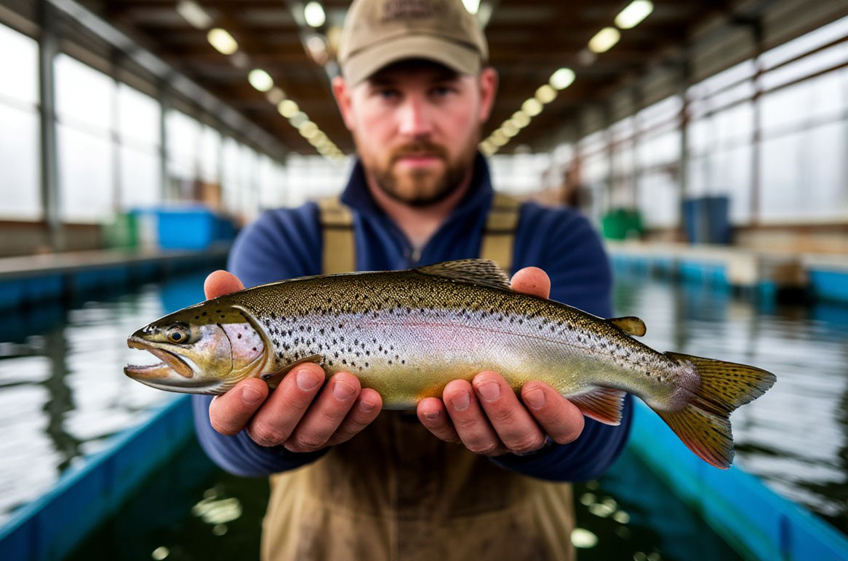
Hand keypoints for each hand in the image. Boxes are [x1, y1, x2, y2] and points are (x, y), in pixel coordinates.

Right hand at [203, 271, 382, 451]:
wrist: (298, 363)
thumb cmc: (265, 344)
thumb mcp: (249, 325)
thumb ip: (232, 307)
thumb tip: (218, 280)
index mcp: (235, 403)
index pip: (227, 417)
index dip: (239, 406)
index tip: (255, 385)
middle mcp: (265, 424)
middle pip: (273, 427)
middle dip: (293, 402)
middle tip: (310, 372)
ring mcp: (300, 433)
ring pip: (311, 434)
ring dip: (331, 410)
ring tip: (347, 381)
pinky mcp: (333, 432)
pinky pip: (347, 430)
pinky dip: (359, 416)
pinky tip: (371, 397)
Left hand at [416, 267, 584, 455]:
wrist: (482, 354)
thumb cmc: (518, 337)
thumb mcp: (528, 318)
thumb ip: (533, 301)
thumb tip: (531, 277)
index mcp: (556, 409)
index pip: (564, 423)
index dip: (553, 410)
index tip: (534, 386)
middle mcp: (526, 430)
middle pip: (520, 434)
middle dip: (502, 409)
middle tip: (485, 379)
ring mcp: (491, 435)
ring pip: (483, 439)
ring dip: (468, 416)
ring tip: (454, 387)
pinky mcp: (458, 432)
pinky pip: (447, 434)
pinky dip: (437, 421)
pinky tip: (426, 404)